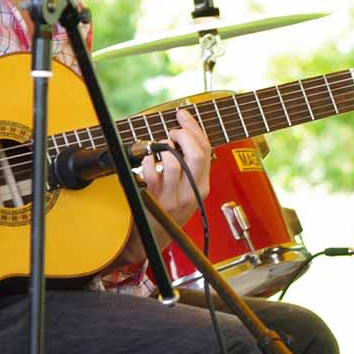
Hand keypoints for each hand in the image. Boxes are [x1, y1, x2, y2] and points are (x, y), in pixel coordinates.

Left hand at [117, 108, 210, 263]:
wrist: (153, 239)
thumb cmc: (168, 211)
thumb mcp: (188, 191)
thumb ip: (190, 167)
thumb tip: (184, 134)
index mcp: (202, 187)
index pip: (206, 150)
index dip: (194, 127)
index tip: (183, 114)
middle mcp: (191, 192)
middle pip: (195, 153)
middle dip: (183, 133)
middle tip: (172, 130)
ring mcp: (173, 197)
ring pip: (172, 161)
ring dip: (162, 147)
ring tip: (158, 147)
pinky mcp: (154, 200)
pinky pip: (151, 171)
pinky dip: (147, 160)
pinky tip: (147, 161)